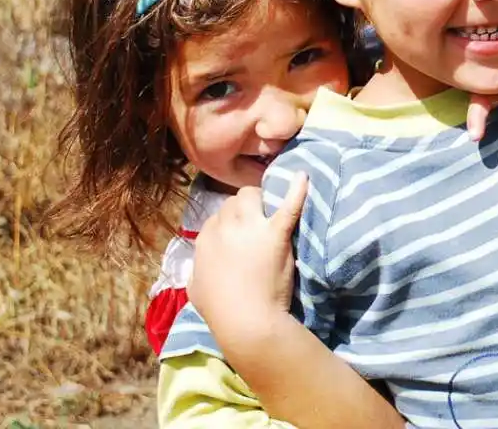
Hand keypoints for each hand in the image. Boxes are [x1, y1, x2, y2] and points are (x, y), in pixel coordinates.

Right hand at [188, 173, 307, 336]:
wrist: (246, 320)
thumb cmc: (220, 311)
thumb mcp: (195, 289)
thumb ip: (195, 273)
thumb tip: (195, 270)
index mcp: (204, 240)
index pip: (217, 216)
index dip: (231, 223)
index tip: (241, 232)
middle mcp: (223, 228)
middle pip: (234, 202)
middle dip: (246, 207)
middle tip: (260, 219)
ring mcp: (249, 228)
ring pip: (253, 194)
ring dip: (264, 198)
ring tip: (274, 205)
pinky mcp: (274, 234)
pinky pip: (287, 205)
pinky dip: (297, 190)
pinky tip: (303, 176)